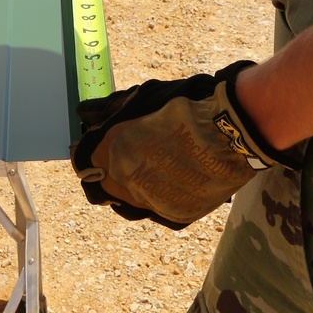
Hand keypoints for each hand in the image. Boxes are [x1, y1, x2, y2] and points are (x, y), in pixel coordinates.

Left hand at [71, 62, 299, 228]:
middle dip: (102, 171)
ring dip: (129, 185)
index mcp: (113, 154)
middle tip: (120, 154)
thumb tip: (83, 113)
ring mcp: (151, 205)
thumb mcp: (144, 97)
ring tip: (148, 164)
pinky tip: (169, 177)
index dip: (85, 150)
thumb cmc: (186, 107)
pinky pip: (156, 208)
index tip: (93, 143)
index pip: (81, 162)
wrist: (232, 131)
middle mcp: (127, 185)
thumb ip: (109, 109)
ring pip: (126, 202)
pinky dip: (157, 195)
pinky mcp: (176, 216)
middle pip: (99, 187)